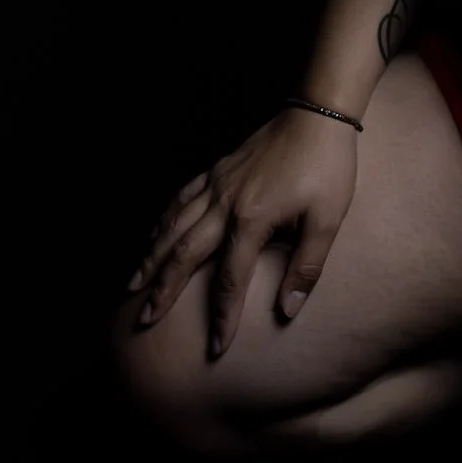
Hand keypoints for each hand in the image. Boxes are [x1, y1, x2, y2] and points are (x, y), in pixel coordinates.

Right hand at [125, 107, 358, 357]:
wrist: (318, 114)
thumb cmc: (327, 167)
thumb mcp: (327, 220)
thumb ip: (305, 267)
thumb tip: (288, 310)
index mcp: (252, 219)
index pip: (230, 280)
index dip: (223, 316)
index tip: (216, 347)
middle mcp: (225, 203)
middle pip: (185, 254)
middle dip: (164, 290)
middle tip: (145, 320)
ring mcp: (218, 184)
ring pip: (174, 225)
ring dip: (152, 256)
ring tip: (134, 284)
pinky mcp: (219, 168)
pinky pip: (182, 197)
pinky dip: (165, 219)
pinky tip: (156, 232)